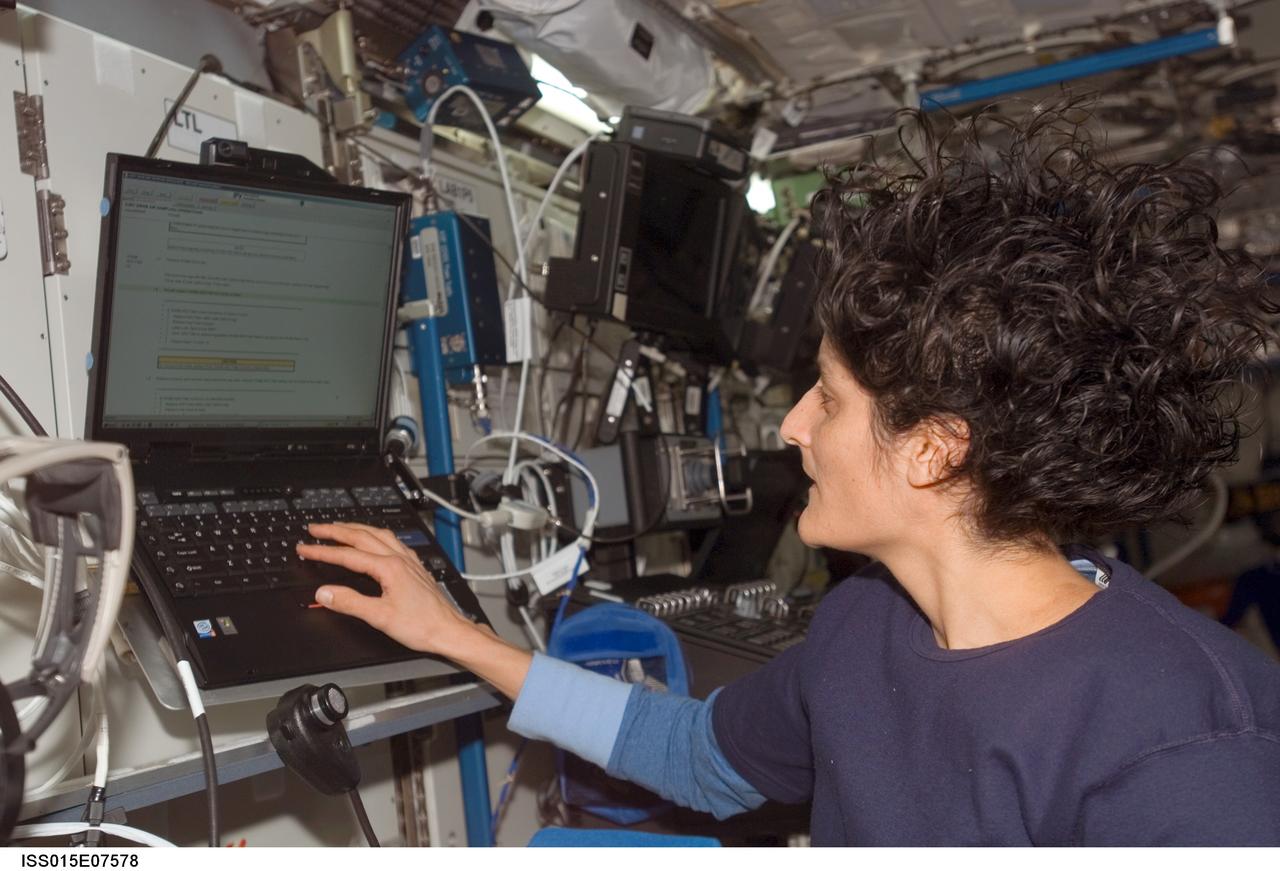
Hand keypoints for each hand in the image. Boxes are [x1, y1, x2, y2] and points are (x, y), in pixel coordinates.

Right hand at [297, 522, 476, 656]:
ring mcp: (409, 561)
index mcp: (389, 567)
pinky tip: (375, 540)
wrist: (449, 630)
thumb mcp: (380, 617)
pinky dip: (376, 536)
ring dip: (356, 529)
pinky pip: (392, 542)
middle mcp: (400, 559)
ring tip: (339, 528)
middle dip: (335, 531)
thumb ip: (350, 603)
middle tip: (315, 529)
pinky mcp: (415, 567)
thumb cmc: (422, 626)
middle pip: (362, 536)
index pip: (347, 555)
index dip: (322, 551)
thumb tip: (325, 592)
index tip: (304, 548)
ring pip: (378, 535)